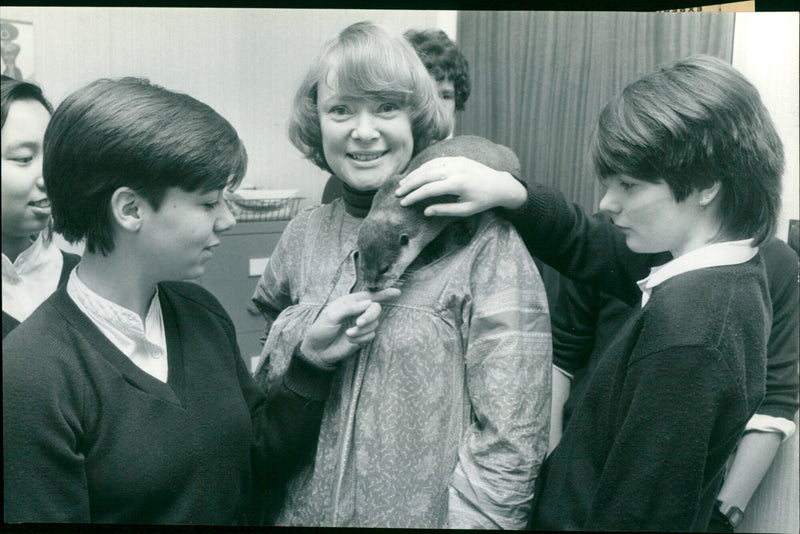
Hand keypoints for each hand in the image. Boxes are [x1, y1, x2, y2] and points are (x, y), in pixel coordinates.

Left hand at [300, 288, 400, 368]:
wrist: (317, 350)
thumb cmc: (321, 329)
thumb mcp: (331, 315)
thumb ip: (349, 308)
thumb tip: (368, 303)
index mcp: (350, 302)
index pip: (369, 295)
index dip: (384, 293)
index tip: (396, 292)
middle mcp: (358, 312)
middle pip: (376, 309)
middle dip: (370, 316)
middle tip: (359, 323)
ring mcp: (361, 325)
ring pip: (374, 324)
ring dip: (361, 330)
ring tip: (348, 333)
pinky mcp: (362, 338)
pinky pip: (370, 335)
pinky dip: (360, 338)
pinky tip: (349, 339)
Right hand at [395, 156, 526, 215]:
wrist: (499, 184)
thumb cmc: (483, 201)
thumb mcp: (466, 210)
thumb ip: (444, 210)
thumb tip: (425, 211)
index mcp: (458, 184)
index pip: (429, 189)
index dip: (414, 196)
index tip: (403, 203)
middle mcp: (455, 169)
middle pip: (425, 175)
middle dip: (409, 184)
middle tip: (397, 192)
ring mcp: (456, 161)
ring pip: (429, 166)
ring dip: (414, 174)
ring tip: (403, 183)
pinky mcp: (457, 158)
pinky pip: (436, 161)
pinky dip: (424, 167)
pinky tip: (416, 174)